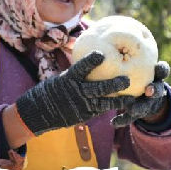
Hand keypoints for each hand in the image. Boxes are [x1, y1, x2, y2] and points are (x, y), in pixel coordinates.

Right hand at [15, 50, 129, 134]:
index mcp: (69, 79)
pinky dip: (110, 107)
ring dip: (118, 101)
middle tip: (127, 79)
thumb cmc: (52, 90)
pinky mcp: (84, 115)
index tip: (100, 54)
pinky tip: (122, 104)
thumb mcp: (61, 78)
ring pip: (103, 103)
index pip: (81, 68)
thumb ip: (77, 73)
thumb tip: (93, 57)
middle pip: (98, 88)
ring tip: (130, 98)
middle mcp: (76, 92)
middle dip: (114, 84)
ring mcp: (81, 105)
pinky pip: (100, 110)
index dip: (91, 61)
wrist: (40, 111)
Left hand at [111, 61, 170, 127]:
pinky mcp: (139, 113)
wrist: (141, 95)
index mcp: (155, 75)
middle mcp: (154, 88)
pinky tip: (114, 122)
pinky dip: (122, 120)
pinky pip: (131, 118)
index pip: (163, 70)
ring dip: (139, 107)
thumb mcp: (135, 65)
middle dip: (155, 90)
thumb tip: (107, 43)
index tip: (157, 67)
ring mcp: (148, 102)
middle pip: (159, 89)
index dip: (162, 69)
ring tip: (132, 109)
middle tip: (148, 90)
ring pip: (146, 105)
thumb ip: (127, 57)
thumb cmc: (133, 72)